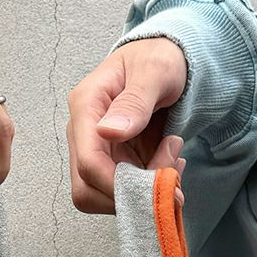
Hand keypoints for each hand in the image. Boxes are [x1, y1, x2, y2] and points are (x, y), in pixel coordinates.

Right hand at [67, 37, 188, 213]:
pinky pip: (124, 192)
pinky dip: (149, 190)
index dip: (120, 184)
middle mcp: (83, 134)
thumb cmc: (160, 58)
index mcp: (86, 106)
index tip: (158, 182)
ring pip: (106, 197)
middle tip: (169, 173)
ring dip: (143, 194)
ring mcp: (96, 151)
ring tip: (173, 164)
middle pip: (88, 190)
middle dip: (131, 194)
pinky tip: (169, 165)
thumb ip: (135, 101)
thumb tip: (109, 132)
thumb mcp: (155, 71)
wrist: (168, 60)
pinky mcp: (112, 163)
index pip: (88, 163)